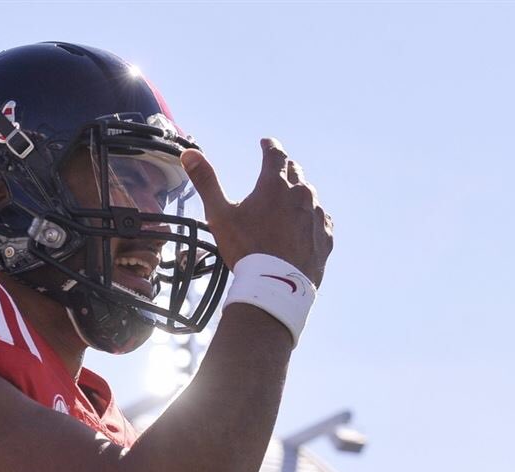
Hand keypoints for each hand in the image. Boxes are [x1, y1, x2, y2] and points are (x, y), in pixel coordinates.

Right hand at [181, 139, 331, 287]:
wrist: (276, 287)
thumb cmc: (246, 249)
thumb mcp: (219, 215)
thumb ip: (206, 182)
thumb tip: (189, 153)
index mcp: (274, 185)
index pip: (275, 154)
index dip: (269, 146)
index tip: (265, 142)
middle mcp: (300, 195)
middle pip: (295, 172)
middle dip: (285, 167)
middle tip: (278, 168)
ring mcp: (316, 216)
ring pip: (310, 195)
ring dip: (299, 193)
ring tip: (290, 198)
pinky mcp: (325, 237)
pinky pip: (321, 219)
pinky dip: (312, 216)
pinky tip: (305, 223)